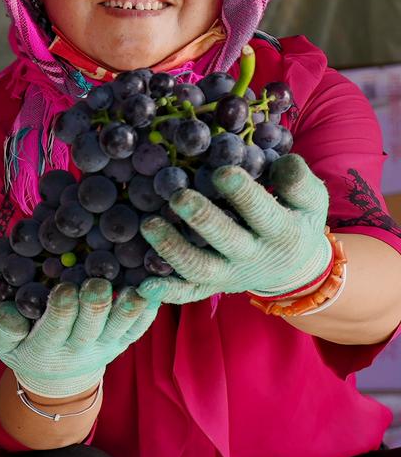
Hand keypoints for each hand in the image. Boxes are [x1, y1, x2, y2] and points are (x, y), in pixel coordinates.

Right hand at [0, 278, 159, 397]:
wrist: (57, 375)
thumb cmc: (26, 348)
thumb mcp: (5, 345)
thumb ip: (4, 329)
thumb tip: (8, 311)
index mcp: (47, 347)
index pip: (55, 329)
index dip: (61, 310)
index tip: (63, 290)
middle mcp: (80, 348)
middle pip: (91, 327)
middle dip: (94, 306)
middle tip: (96, 285)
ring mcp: (106, 344)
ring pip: (121, 327)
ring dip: (129, 308)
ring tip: (136, 290)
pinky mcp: (124, 340)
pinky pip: (140, 327)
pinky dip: (149, 310)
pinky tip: (155, 288)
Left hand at [139, 155, 330, 305]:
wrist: (295, 268)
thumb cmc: (297, 220)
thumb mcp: (312, 201)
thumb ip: (300, 182)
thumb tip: (282, 163)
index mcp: (282, 232)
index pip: (263, 213)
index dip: (243, 194)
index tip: (222, 172)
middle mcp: (253, 256)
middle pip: (226, 240)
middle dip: (202, 219)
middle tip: (179, 196)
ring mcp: (229, 275)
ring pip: (199, 268)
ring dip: (172, 249)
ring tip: (149, 224)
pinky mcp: (210, 287)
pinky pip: (187, 293)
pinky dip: (167, 292)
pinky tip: (143, 285)